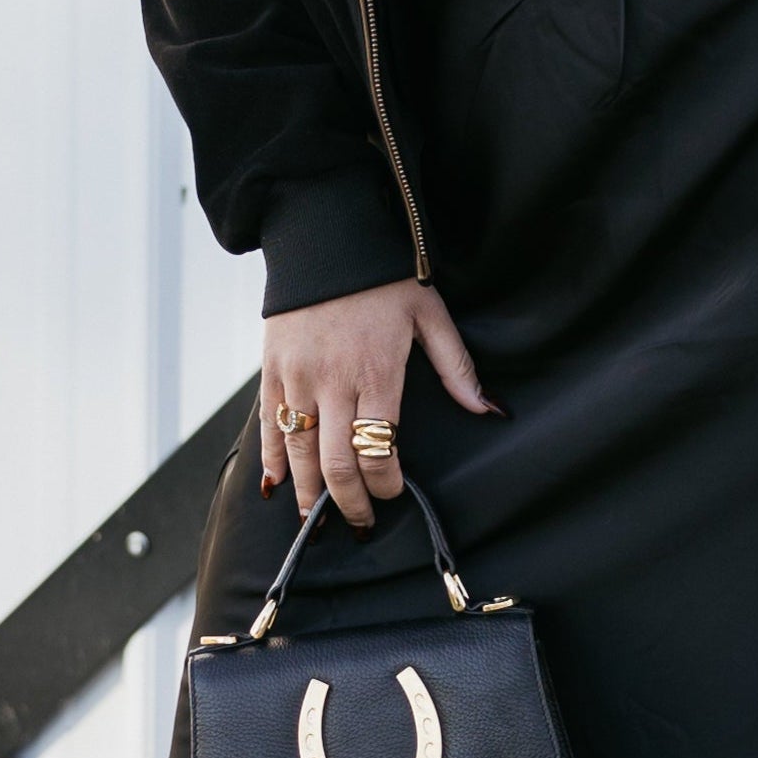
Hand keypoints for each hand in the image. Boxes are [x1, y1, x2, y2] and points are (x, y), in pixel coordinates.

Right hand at [260, 281, 499, 528]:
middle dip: (349, 502)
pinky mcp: (272, 369)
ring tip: (317, 518)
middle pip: (337, 464)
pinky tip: (277, 485)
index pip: (380, 450)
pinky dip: (271, 459)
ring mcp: (297, 377)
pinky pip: (269, 425)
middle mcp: (333, 381)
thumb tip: (488, 408)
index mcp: (376, 372)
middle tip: (359, 522)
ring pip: (299, 453)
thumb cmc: (382, 275)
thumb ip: (457, 367)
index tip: (393, 491)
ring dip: (308, 492)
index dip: (386, 483)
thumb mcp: (430, 313)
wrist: (325, 235)